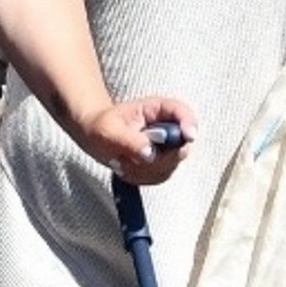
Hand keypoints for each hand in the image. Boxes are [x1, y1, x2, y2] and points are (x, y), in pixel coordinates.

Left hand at [77, 96, 195, 184]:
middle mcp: (167, 128)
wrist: (96, 136)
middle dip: (160, 157)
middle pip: (181, 144)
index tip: (189, 136)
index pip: (182, 112)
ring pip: (171, 164)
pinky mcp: (161, 164)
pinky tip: (126, 168)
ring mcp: (167, 148)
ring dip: (146, 169)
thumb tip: (150, 154)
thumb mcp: (109, 130)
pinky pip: (160, 176)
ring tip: (123, 161)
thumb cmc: (101, 126)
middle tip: (133, 158)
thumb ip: (129, 141)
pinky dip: (142, 177)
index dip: (189, 123)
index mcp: (157, 110)